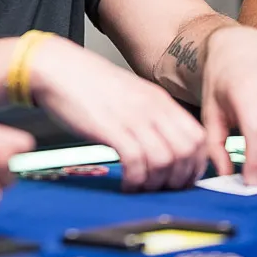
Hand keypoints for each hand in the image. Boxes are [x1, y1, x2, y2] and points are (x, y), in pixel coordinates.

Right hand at [30, 37, 207, 190]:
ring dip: (155, 183)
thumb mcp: (131, 94)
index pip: (197, 137)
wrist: (59, 68)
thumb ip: (150, 115)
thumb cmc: (89, 84)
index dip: (196, 164)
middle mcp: (151, 108)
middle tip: (163, 189)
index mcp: (159, 100)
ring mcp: (132, 117)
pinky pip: (135, 162)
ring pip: (164, 160)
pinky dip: (134, 181)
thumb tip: (165, 145)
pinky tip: (125, 185)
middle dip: (179, 178)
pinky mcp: (110, 128)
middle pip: (186, 152)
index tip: (183, 179)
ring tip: (141, 188)